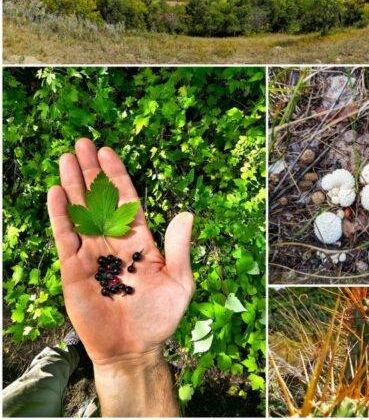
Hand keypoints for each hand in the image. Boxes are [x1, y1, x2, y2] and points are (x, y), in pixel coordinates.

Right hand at [47, 139, 194, 365]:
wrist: (134, 351)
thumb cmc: (160, 318)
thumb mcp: (180, 281)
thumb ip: (180, 247)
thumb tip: (187, 213)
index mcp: (137, 238)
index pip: (125, 198)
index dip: (116, 175)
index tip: (107, 151)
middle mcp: (112, 240)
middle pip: (98, 198)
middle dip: (90, 171)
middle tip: (81, 143)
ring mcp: (91, 253)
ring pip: (80, 211)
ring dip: (72, 185)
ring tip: (65, 158)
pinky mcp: (74, 270)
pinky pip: (65, 237)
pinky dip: (60, 215)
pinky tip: (56, 192)